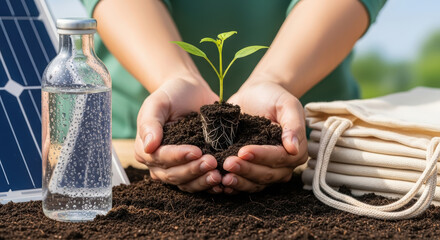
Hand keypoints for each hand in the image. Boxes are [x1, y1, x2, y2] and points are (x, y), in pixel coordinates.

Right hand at [135, 76, 222, 192]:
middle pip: (174, 175)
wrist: (192, 92)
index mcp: (146, 149)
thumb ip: (150, 123)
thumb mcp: (158, 103)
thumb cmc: (172, 95)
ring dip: (202, 181)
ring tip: (218, 176)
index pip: (160, 158)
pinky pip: (200, 183)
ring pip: (187, 183)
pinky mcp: (194, 169)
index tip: (196, 151)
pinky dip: (210, 185)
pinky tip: (223, 182)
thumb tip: (148, 147)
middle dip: (193, 170)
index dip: (178, 157)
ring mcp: (178, 168)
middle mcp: (159, 164)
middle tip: (212, 163)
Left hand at [223, 81, 307, 193]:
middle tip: (227, 163)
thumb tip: (293, 148)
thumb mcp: (287, 104)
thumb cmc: (273, 97)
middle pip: (267, 175)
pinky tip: (219, 184)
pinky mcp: (250, 170)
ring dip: (239, 182)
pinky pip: (243, 184)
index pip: (280, 158)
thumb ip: (293, 124)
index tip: (243, 151)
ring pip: (255, 183)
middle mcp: (282, 165)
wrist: (255, 94)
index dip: (262, 157)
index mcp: (295, 150)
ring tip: (222, 178)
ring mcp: (265, 169)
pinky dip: (232, 186)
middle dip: (247, 170)